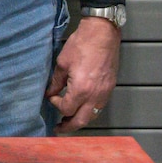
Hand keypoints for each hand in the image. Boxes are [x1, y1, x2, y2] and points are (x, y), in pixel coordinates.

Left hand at [48, 16, 120, 132]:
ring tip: (69, 120)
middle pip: (81, 121)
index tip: (52, 97)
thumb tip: (51, 93)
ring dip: (80, 120)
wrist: (102, 33)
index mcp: (81, 90)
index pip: (66, 109)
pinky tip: (82, 107)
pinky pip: (100, 107)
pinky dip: (90, 111)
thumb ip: (56, 82)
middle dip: (69, 127)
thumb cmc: (81, 45)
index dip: (56, 105)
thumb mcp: (62, 63)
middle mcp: (95, 96)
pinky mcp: (110, 88)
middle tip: (59, 128)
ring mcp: (105, 93)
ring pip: (92, 116)